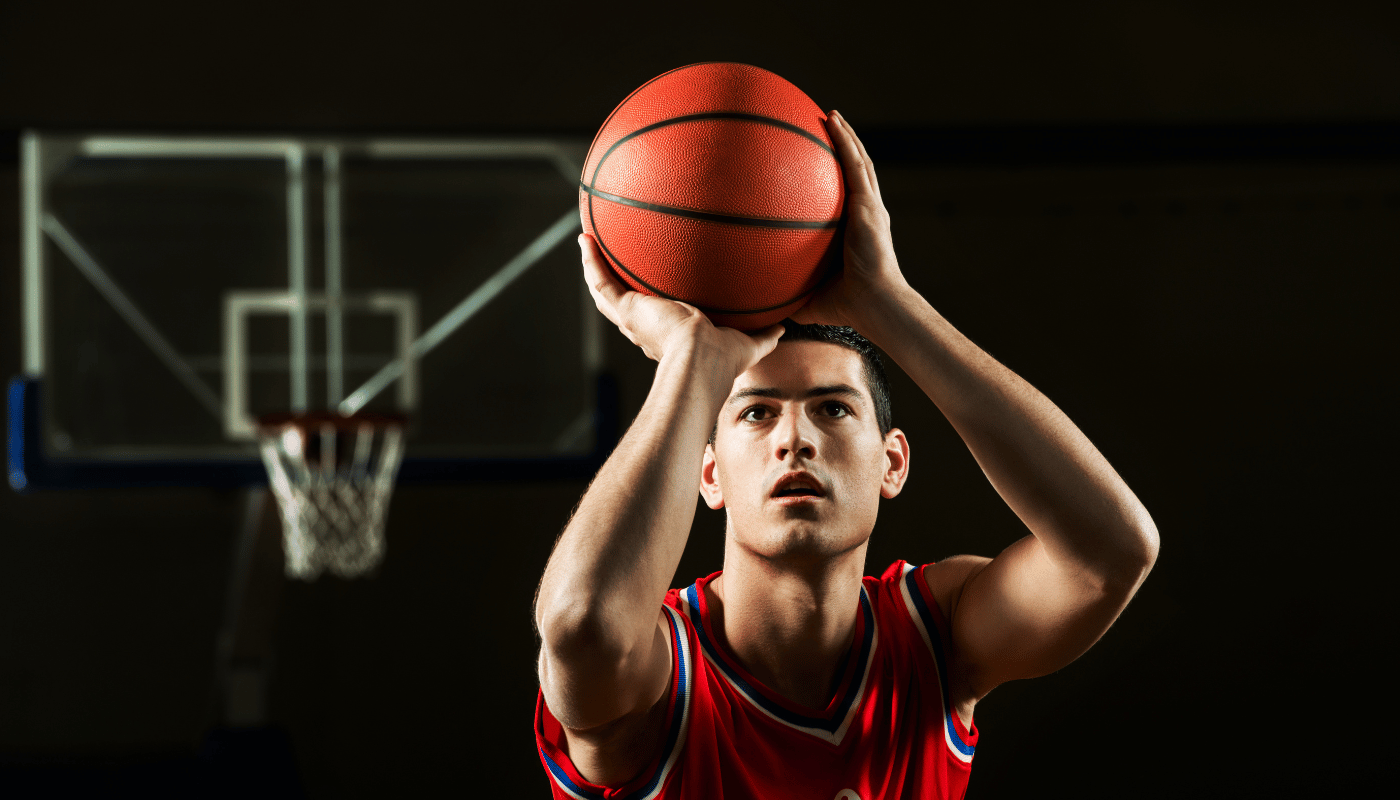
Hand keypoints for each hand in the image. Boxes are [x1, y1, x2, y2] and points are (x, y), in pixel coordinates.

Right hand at [579, 234, 783, 373]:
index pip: (654, 319)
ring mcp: (633, 319)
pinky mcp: (627, 309)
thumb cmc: (723, 360)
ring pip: (605, 292)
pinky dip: (591, 262)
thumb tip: (786, 326)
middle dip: (616, 285)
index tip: (650, 292)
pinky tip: (585, 240)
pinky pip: (601, 282)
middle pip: (622, 305)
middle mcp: (646, 328)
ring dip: (595, 268)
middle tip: (611, 263)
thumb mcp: (749, 342)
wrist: (702, 361)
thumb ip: (766, 334)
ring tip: (588, 244)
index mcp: (669, 336)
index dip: (648, 305)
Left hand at [791, 110, 909, 328]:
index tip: (821, 163)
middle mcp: (869, 213)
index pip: (850, 196)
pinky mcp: (869, 205)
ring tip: (830, 115)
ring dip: (846, 135)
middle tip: (826, 128)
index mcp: (859, 230)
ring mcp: (871, 207)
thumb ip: (787, 292)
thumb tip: (755, 302)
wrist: (874, 304)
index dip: (839, 176)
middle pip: (858, 171)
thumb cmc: (847, 307)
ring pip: (860, 161)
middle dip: (844, 147)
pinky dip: (845, 140)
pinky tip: (832, 120)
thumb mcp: (809, 295)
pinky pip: (855, 165)